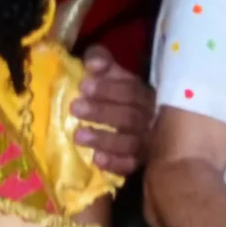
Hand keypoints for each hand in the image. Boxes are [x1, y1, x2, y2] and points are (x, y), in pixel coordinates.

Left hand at [71, 46, 155, 175]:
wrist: (140, 123)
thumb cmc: (118, 94)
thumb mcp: (112, 73)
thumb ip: (100, 61)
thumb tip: (92, 64)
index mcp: (144, 94)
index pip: (131, 91)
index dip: (108, 89)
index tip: (83, 86)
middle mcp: (150, 119)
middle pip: (130, 117)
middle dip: (102, 112)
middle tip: (75, 108)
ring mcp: (148, 143)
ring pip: (130, 143)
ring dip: (104, 139)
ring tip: (78, 136)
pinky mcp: (140, 162)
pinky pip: (131, 165)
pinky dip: (115, 163)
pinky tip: (97, 160)